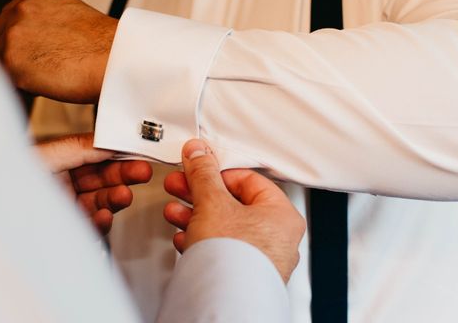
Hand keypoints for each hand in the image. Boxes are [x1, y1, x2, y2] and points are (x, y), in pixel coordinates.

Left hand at [0, 0, 116, 103]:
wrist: (116, 60)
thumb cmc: (106, 48)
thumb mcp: (74, 18)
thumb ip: (49, 22)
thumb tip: (39, 42)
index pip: (11, 18)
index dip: (21, 40)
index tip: (33, 52)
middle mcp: (22, 8)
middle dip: (13, 53)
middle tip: (40, 68)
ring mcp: (14, 32)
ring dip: (17, 70)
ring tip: (50, 77)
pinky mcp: (11, 58)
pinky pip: (4, 78)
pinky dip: (22, 86)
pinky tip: (47, 84)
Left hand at [35, 133, 152, 234]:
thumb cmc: (7, 184)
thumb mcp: (44, 156)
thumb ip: (78, 147)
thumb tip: (109, 141)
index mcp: (57, 162)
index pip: (95, 156)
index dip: (117, 153)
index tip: (138, 151)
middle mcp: (63, 185)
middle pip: (103, 179)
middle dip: (125, 174)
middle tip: (143, 171)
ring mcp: (66, 209)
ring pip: (101, 202)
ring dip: (116, 198)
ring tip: (124, 195)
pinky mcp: (67, 232)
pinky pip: (91, 227)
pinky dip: (101, 222)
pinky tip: (104, 216)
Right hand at [163, 139, 305, 282]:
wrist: (223, 304)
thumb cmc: (233, 259)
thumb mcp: (212, 202)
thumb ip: (204, 173)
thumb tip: (199, 153)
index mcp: (282, 215)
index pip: (248, 180)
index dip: (217, 171)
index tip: (197, 167)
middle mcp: (278, 238)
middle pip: (233, 204)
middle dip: (200, 195)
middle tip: (180, 186)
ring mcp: (261, 260)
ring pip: (224, 228)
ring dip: (195, 216)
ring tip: (175, 212)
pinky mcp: (242, 277)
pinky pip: (221, 250)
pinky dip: (201, 240)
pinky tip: (184, 238)